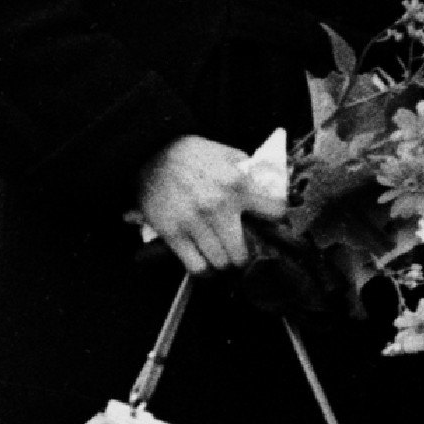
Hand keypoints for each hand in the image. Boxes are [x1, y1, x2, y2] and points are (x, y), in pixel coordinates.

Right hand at [132, 133, 267, 275]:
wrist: (148, 154)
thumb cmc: (189, 153)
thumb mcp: (225, 153)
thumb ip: (247, 170)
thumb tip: (266, 187)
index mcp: (237, 184)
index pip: (274, 212)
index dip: (275, 219)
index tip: (271, 223)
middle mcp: (219, 207)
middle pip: (244, 251)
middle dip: (245, 254)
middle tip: (242, 251)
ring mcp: (195, 223)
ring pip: (222, 262)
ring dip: (225, 263)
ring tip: (224, 258)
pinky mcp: (173, 234)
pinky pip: (197, 266)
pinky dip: (204, 271)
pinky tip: (207, 265)